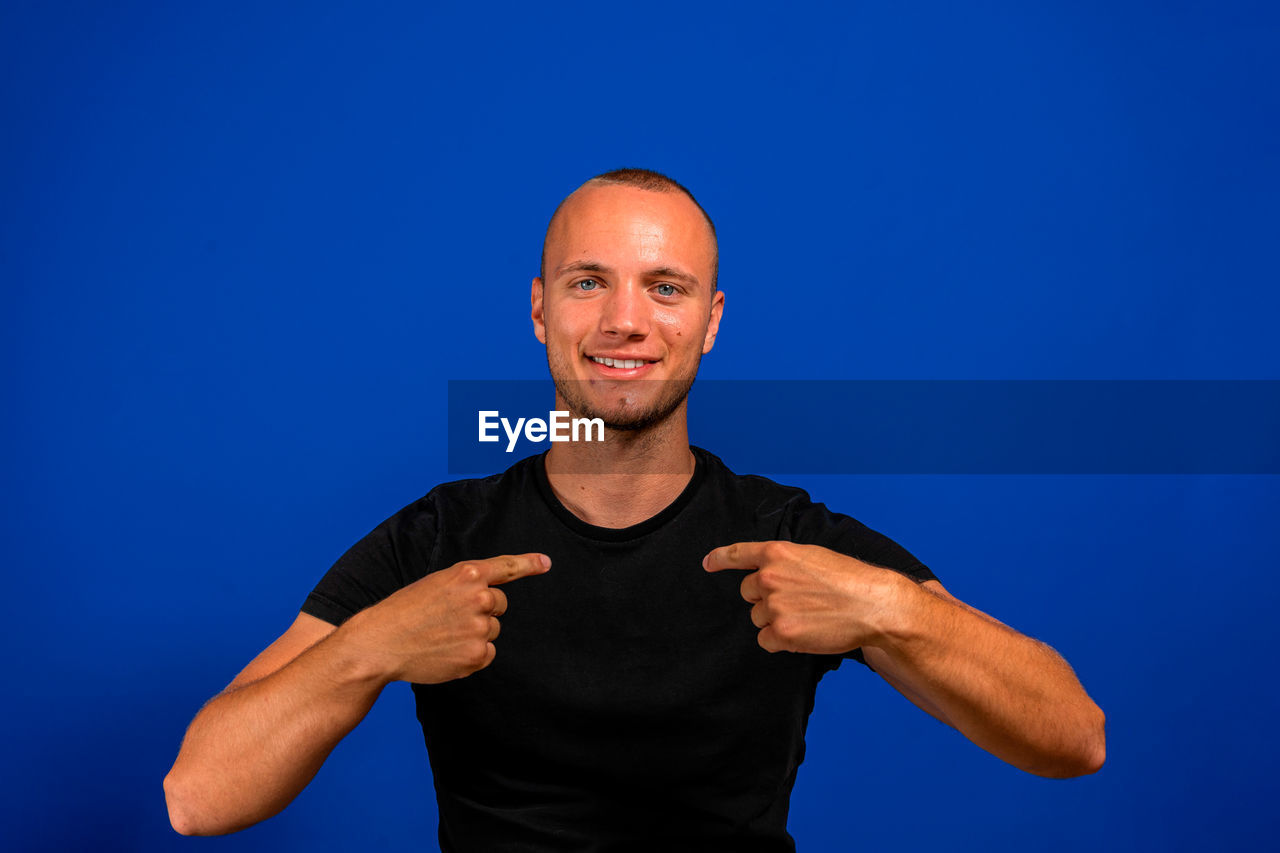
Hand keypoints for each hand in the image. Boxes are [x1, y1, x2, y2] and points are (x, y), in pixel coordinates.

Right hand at [340, 553, 550, 683]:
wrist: (381, 642)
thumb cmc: (405, 611)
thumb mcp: (437, 584)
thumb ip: (467, 586)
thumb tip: (493, 601)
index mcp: (467, 574)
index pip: (506, 567)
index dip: (529, 564)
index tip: (546, 563)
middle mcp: (479, 597)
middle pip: (500, 605)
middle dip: (483, 611)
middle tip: (449, 618)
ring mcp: (480, 627)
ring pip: (493, 630)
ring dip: (475, 634)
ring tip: (442, 635)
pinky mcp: (477, 654)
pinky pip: (487, 653)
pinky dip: (472, 655)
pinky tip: (446, 651)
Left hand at [703, 541, 908, 654]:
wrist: (873, 605)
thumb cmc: (850, 580)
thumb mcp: (813, 556)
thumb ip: (785, 562)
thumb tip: (765, 575)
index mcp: (777, 553)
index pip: (738, 554)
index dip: (720, 558)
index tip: (708, 563)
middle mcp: (769, 577)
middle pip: (748, 593)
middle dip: (765, 598)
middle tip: (796, 601)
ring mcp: (773, 605)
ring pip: (757, 618)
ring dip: (775, 620)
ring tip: (807, 616)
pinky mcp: (781, 632)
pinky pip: (765, 640)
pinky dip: (779, 641)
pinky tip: (803, 633)